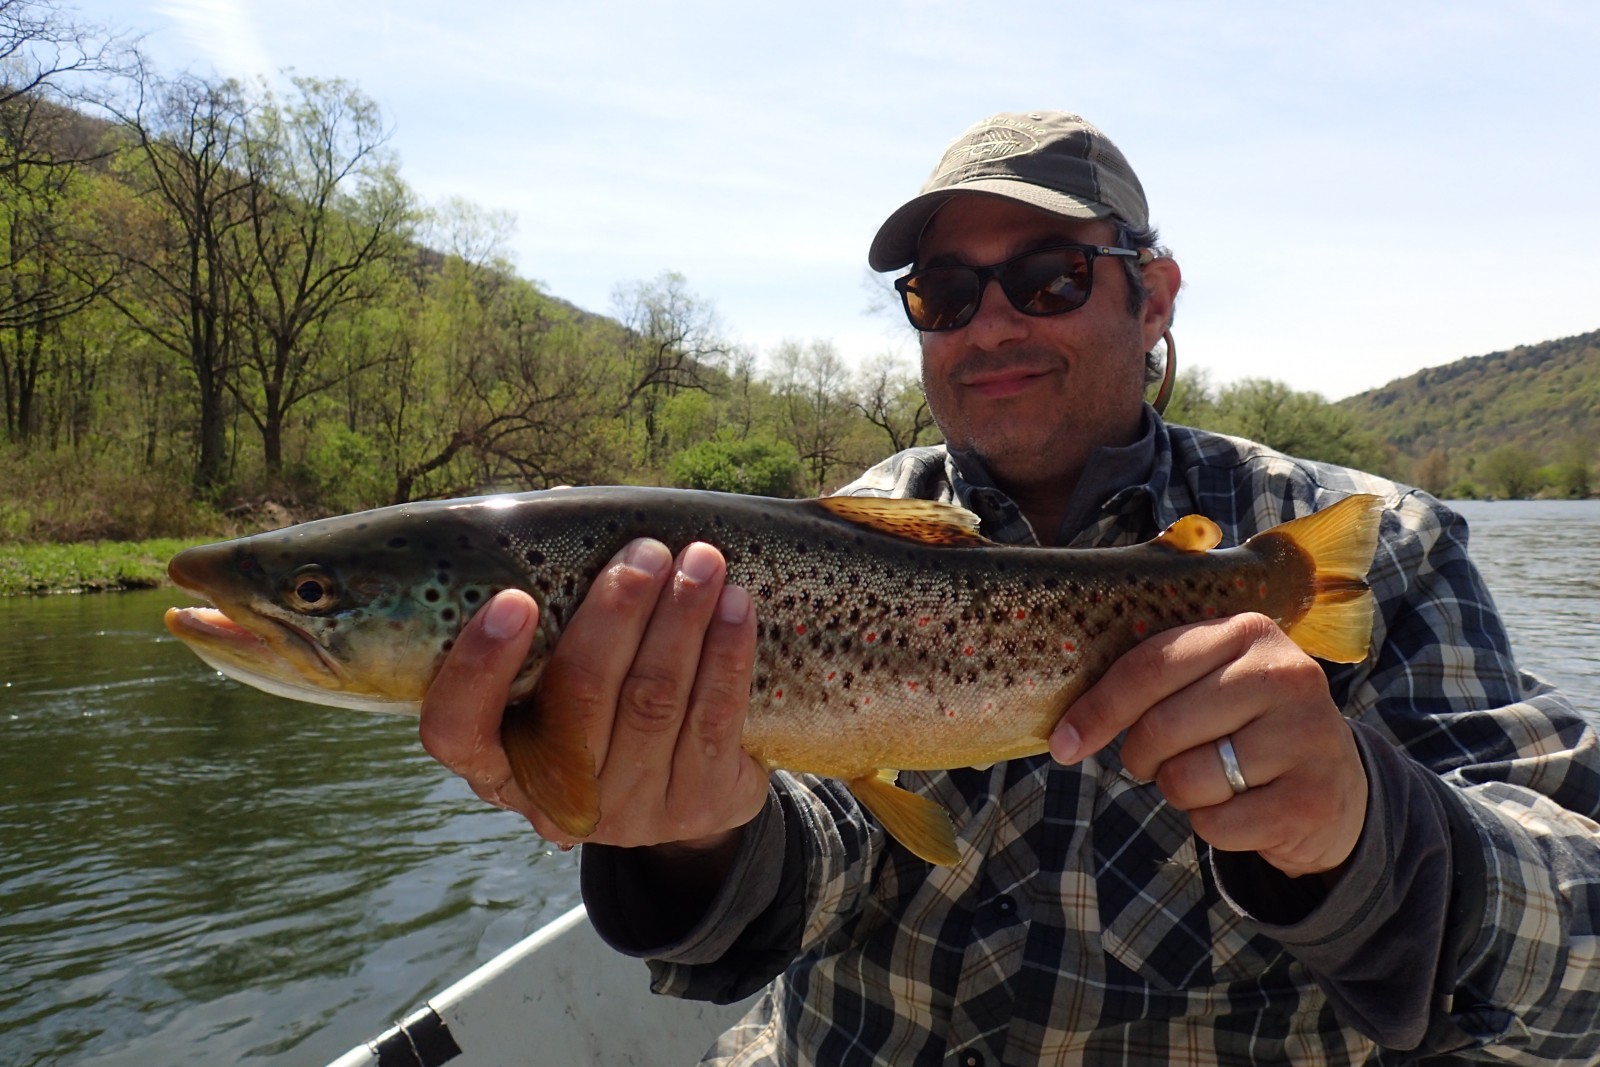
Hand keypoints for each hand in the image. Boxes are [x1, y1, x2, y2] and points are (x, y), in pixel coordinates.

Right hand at [419, 539, 768, 859]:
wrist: (684, 790)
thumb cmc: (602, 699)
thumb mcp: (559, 668)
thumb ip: (549, 598)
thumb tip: (560, 506)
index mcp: (496, 759)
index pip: (458, 727)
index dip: (480, 666)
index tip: (514, 599)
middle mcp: (552, 795)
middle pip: (579, 699)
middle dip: (617, 614)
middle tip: (646, 553)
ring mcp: (627, 811)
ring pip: (653, 700)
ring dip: (681, 620)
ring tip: (701, 561)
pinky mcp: (696, 805)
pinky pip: (714, 719)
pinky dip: (726, 654)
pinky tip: (736, 606)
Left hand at [1049, 613, 1367, 877]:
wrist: (1335, 787)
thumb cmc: (1245, 728)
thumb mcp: (1211, 685)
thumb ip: (1151, 682)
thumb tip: (1064, 729)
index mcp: (1247, 633)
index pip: (1151, 666)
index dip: (1099, 709)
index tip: (1064, 743)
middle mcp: (1285, 674)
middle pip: (1161, 726)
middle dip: (1142, 756)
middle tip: (1159, 762)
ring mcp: (1306, 735)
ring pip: (1186, 779)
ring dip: (1181, 792)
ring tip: (1213, 778)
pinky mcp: (1311, 798)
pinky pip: (1217, 824)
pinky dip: (1212, 825)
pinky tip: (1242, 807)